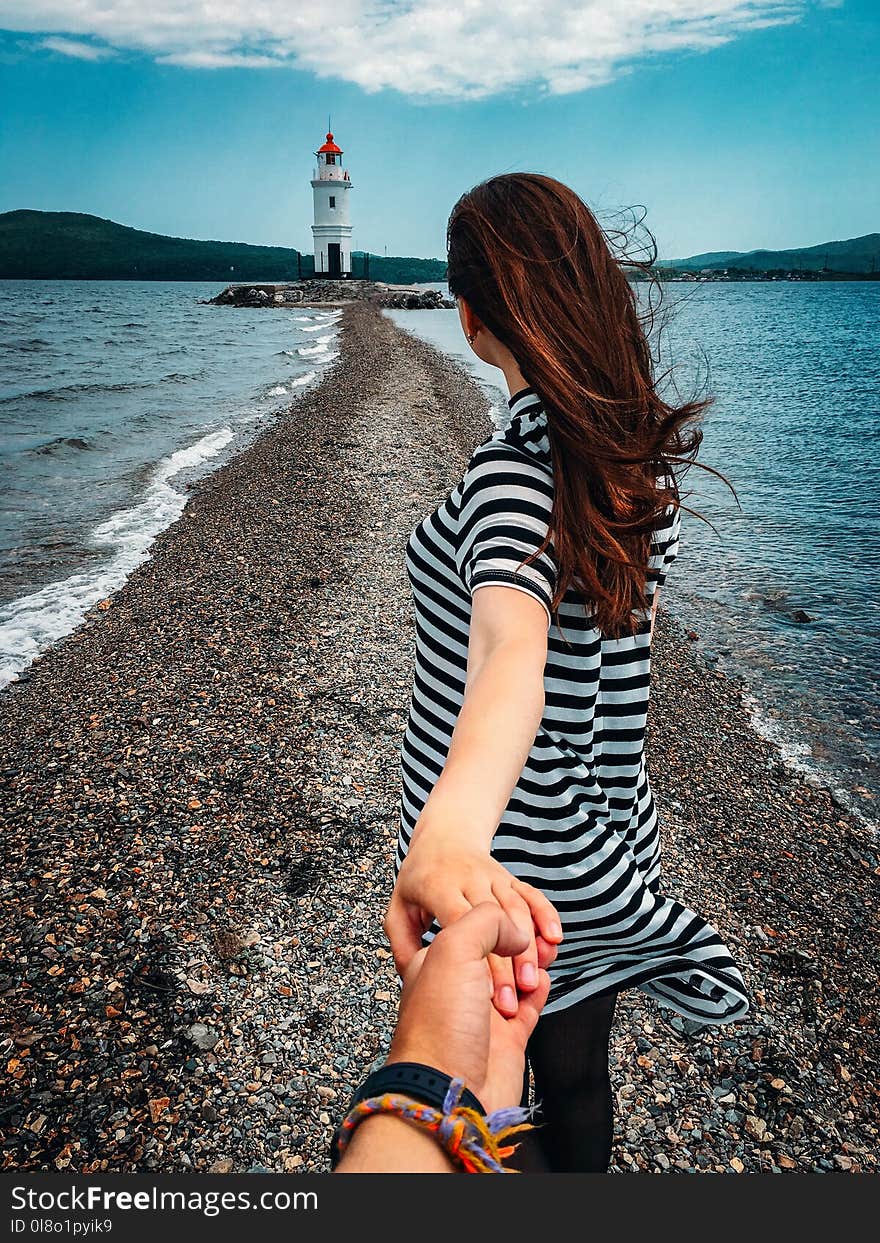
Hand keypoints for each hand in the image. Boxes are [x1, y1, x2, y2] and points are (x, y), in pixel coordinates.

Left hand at [384, 838, 561, 1017]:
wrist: (444, 836)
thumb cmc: (419, 879)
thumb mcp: (398, 911)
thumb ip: (404, 945)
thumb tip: (418, 976)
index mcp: (436, 887)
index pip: (461, 922)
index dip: (475, 957)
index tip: (485, 992)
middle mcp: (467, 879)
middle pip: (493, 919)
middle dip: (505, 962)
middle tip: (509, 1002)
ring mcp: (492, 876)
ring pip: (516, 908)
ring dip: (528, 946)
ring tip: (529, 982)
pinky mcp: (509, 878)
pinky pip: (533, 896)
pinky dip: (546, 917)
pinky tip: (552, 940)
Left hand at [386, 902, 551, 1112]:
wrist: (450, 1094)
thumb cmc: (439, 1026)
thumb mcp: (452, 949)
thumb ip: (486, 922)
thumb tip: (516, 931)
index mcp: (437, 961)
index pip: (470, 923)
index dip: (496, 917)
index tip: (515, 912)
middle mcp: (459, 985)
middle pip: (496, 949)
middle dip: (518, 941)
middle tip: (533, 936)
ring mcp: (484, 1012)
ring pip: (517, 974)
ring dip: (531, 963)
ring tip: (541, 956)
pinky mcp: (508, 1039)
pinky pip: (530, 1005)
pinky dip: (540, 989)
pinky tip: (542, 980)